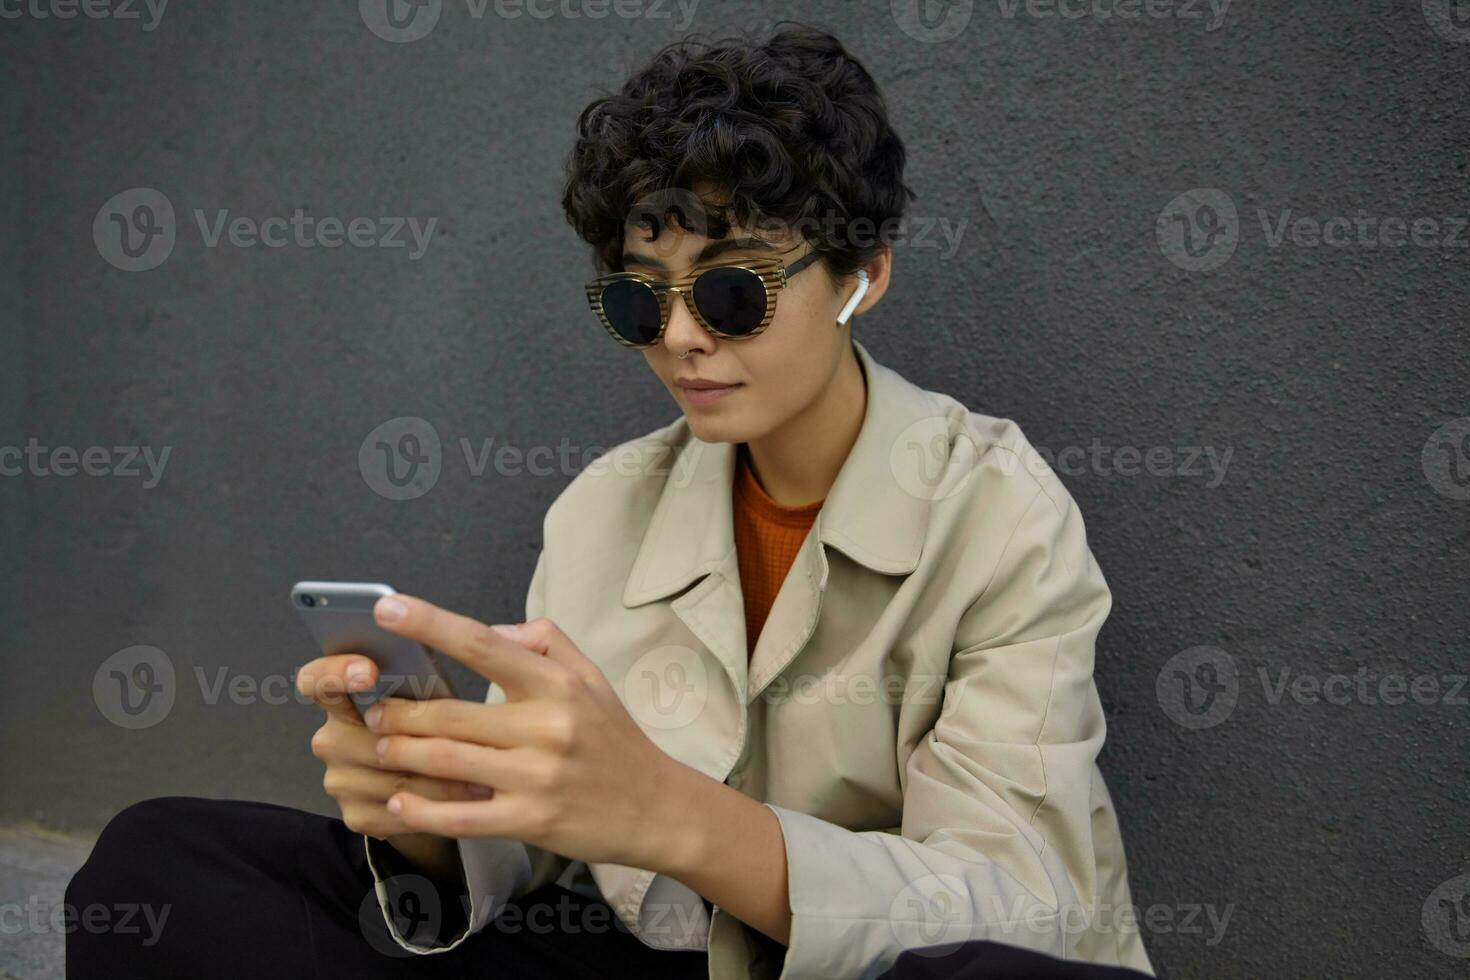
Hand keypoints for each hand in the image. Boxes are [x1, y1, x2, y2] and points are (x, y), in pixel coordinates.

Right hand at [295, 653, 482, 880]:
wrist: (453, 788)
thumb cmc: (459, 720)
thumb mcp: (468, 680)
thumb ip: (485, 647)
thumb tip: (505, 635)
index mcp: (350, 689)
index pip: (318, 677)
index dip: (336, 671)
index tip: (370, 671)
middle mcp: (334, 733)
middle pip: (359, 732)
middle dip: (415, 733)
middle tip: (457, 733)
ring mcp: (342, 778)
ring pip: (388, 775)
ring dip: (439, 775)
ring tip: (487, 770)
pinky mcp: (360, 816)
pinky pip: (396, 812)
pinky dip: (437, 806)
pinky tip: (471, 798)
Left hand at [363, 596, 681, 870]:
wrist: (657, 808)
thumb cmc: (615, 740)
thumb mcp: (592, 677)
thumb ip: (545, 641)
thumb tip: (492, 629)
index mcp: (557, 684)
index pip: (483, 644)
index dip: (430, 624)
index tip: (386, 610)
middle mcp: (547, 727)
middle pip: (449, 713)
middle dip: (398, 713)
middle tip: (370, 712)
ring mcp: (537, 777)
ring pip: (446, 762)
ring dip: (401, 755)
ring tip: (380, 748)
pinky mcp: (531, 821)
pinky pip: (461, 817)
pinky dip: (422, 811)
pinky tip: (400, 803)